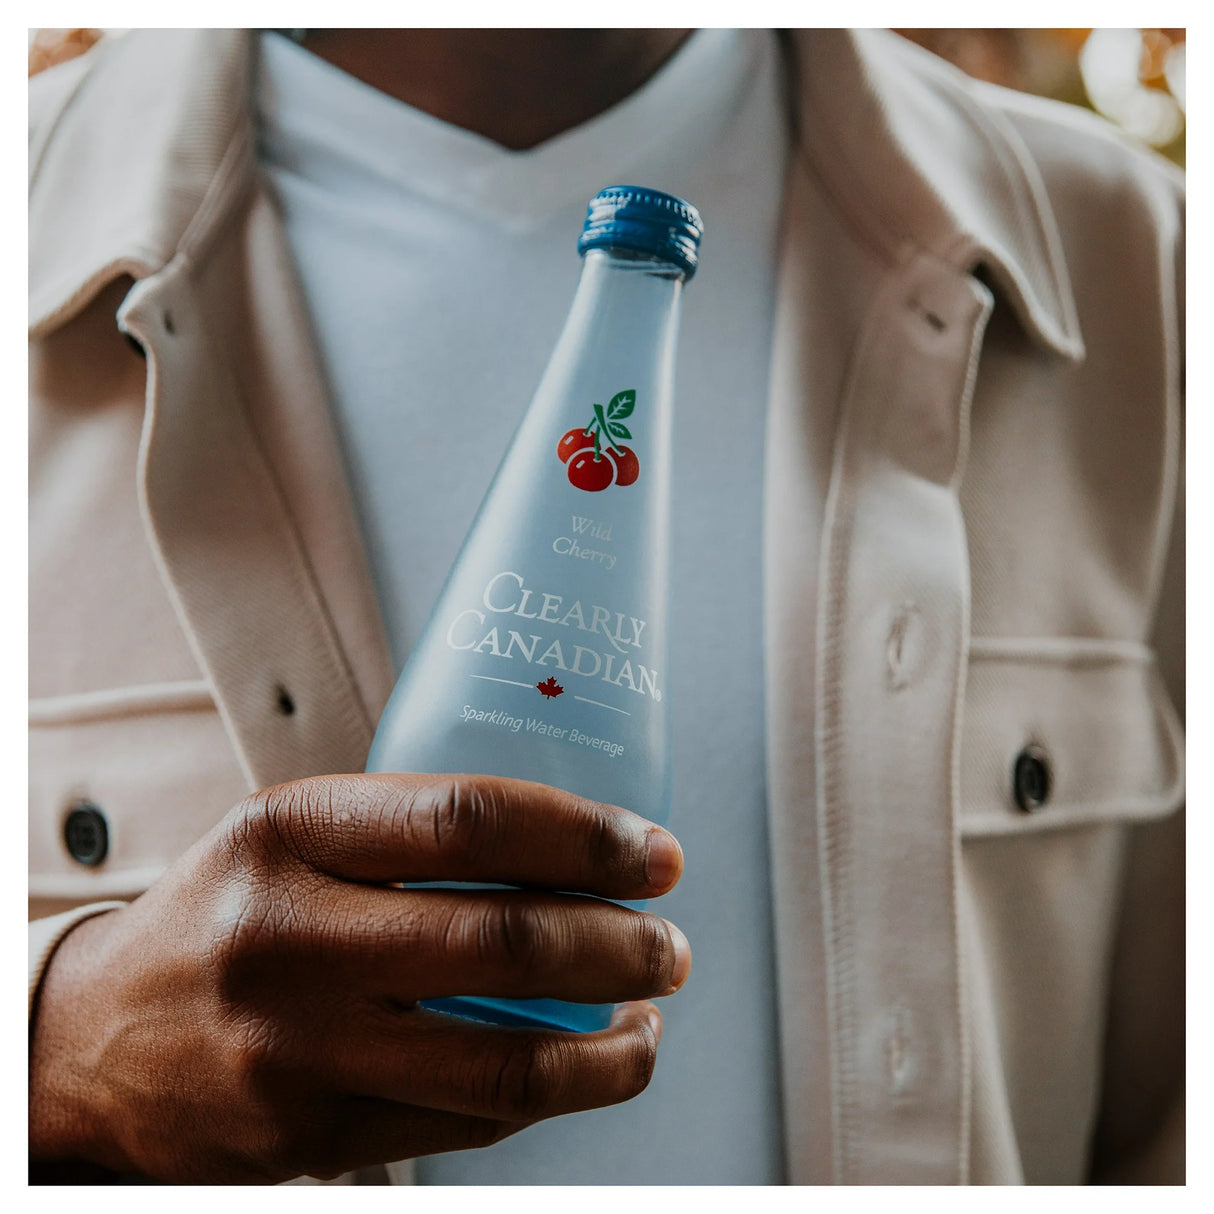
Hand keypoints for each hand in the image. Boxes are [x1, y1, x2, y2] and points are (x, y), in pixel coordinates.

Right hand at [28, 774, 688, 1182]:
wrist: (93, 1041)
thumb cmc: (228, 911)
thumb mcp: (291, 831)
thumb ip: (410, 829)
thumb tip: (574, 836)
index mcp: (289, 831)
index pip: (469, 819)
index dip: (586, 836)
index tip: (653, 853)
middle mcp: (288, 936)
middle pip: (503, 941)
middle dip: (622, 944)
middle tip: (672, 941)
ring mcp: (298, 1050)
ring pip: (502, 1064)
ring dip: (612, 1045)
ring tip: (653, 1012)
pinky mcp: (311, 1138)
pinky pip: (467, 1124)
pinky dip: (554, 1095)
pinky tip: (588, 1064)